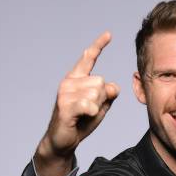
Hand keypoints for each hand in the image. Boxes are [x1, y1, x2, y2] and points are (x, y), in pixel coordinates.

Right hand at [41, 30, 119, 157]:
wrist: (63, 141)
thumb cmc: (80, 123)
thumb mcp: (99, 107)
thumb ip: (108, 95)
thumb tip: (112, 86)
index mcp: (77, 79)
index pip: (88, 58)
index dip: (98, 46)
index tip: (109, 34)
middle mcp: (69, 81)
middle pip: (101, 82)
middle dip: (101, 99)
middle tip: (88, 111)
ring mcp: (65, 92)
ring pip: (96, 94)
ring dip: (95, 108)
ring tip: (83, 115)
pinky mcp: (64, 106)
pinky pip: (88, 104)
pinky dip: (91, 111)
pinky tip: (85, 116)